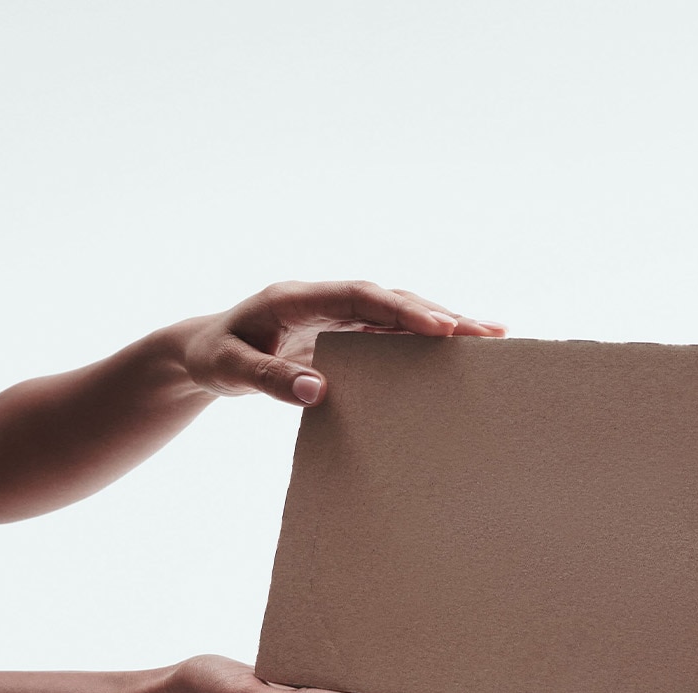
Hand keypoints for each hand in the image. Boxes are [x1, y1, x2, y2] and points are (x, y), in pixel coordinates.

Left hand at [172, 280, 506, 406]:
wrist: (204, 348)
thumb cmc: (214, 357)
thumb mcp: (228, 370)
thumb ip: (266, 380)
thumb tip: (316, 391)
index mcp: (296, 297)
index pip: (359, 296)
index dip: (400, 309)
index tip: (438, 326)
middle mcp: (324, 297)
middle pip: (391, 299)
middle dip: (439, 313)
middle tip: (486, 333)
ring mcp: (339, 312)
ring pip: (399, 311)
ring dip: (443, 322)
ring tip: (493, 336)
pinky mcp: (346, 330)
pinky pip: (392, 330)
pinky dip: (426, 336)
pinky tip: (461, 346)